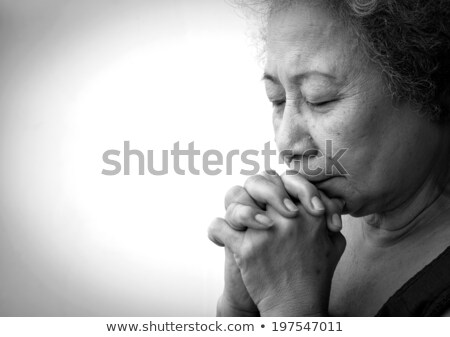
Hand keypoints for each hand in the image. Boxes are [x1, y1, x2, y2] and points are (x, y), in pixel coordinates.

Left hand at [209, 171, 345, 315]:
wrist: (297, 306)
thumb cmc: (316, 275)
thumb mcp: (335, 244)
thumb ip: (330, 217)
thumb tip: (325, 200)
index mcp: (309, 214)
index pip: (287, 178)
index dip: (279, 182)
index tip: (276, 195)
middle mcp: (287, 219)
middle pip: (259, 182)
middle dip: (255, 189)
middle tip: (257, 202)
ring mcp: (265, 233)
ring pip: (237, 200)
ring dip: (236, 209)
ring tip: (241, 221)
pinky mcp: (245, 249)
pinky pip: (220, 227)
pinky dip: (216, 231)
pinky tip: (222, 237)